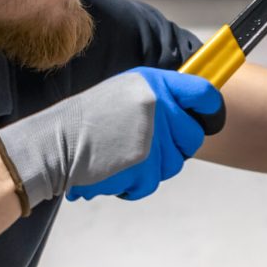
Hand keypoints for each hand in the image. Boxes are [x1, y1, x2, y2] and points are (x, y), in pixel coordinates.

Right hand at [0, 68, 223, 210]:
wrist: (54, 144)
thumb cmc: (86, 121)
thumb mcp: (125, 93)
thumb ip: (158, 99)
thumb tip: (191, 111)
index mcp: (154, 82)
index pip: (204, 92)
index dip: (212, 109)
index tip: (210, 118)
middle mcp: (158, 105)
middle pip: (193, 136)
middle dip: (176, 147)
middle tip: (146, 146)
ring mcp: (153, 136)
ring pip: (174, 164)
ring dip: (151, 167)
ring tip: (121, 155)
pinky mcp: (145, 165)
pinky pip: (152, 183)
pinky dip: (135, 183)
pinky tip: (114, 169)